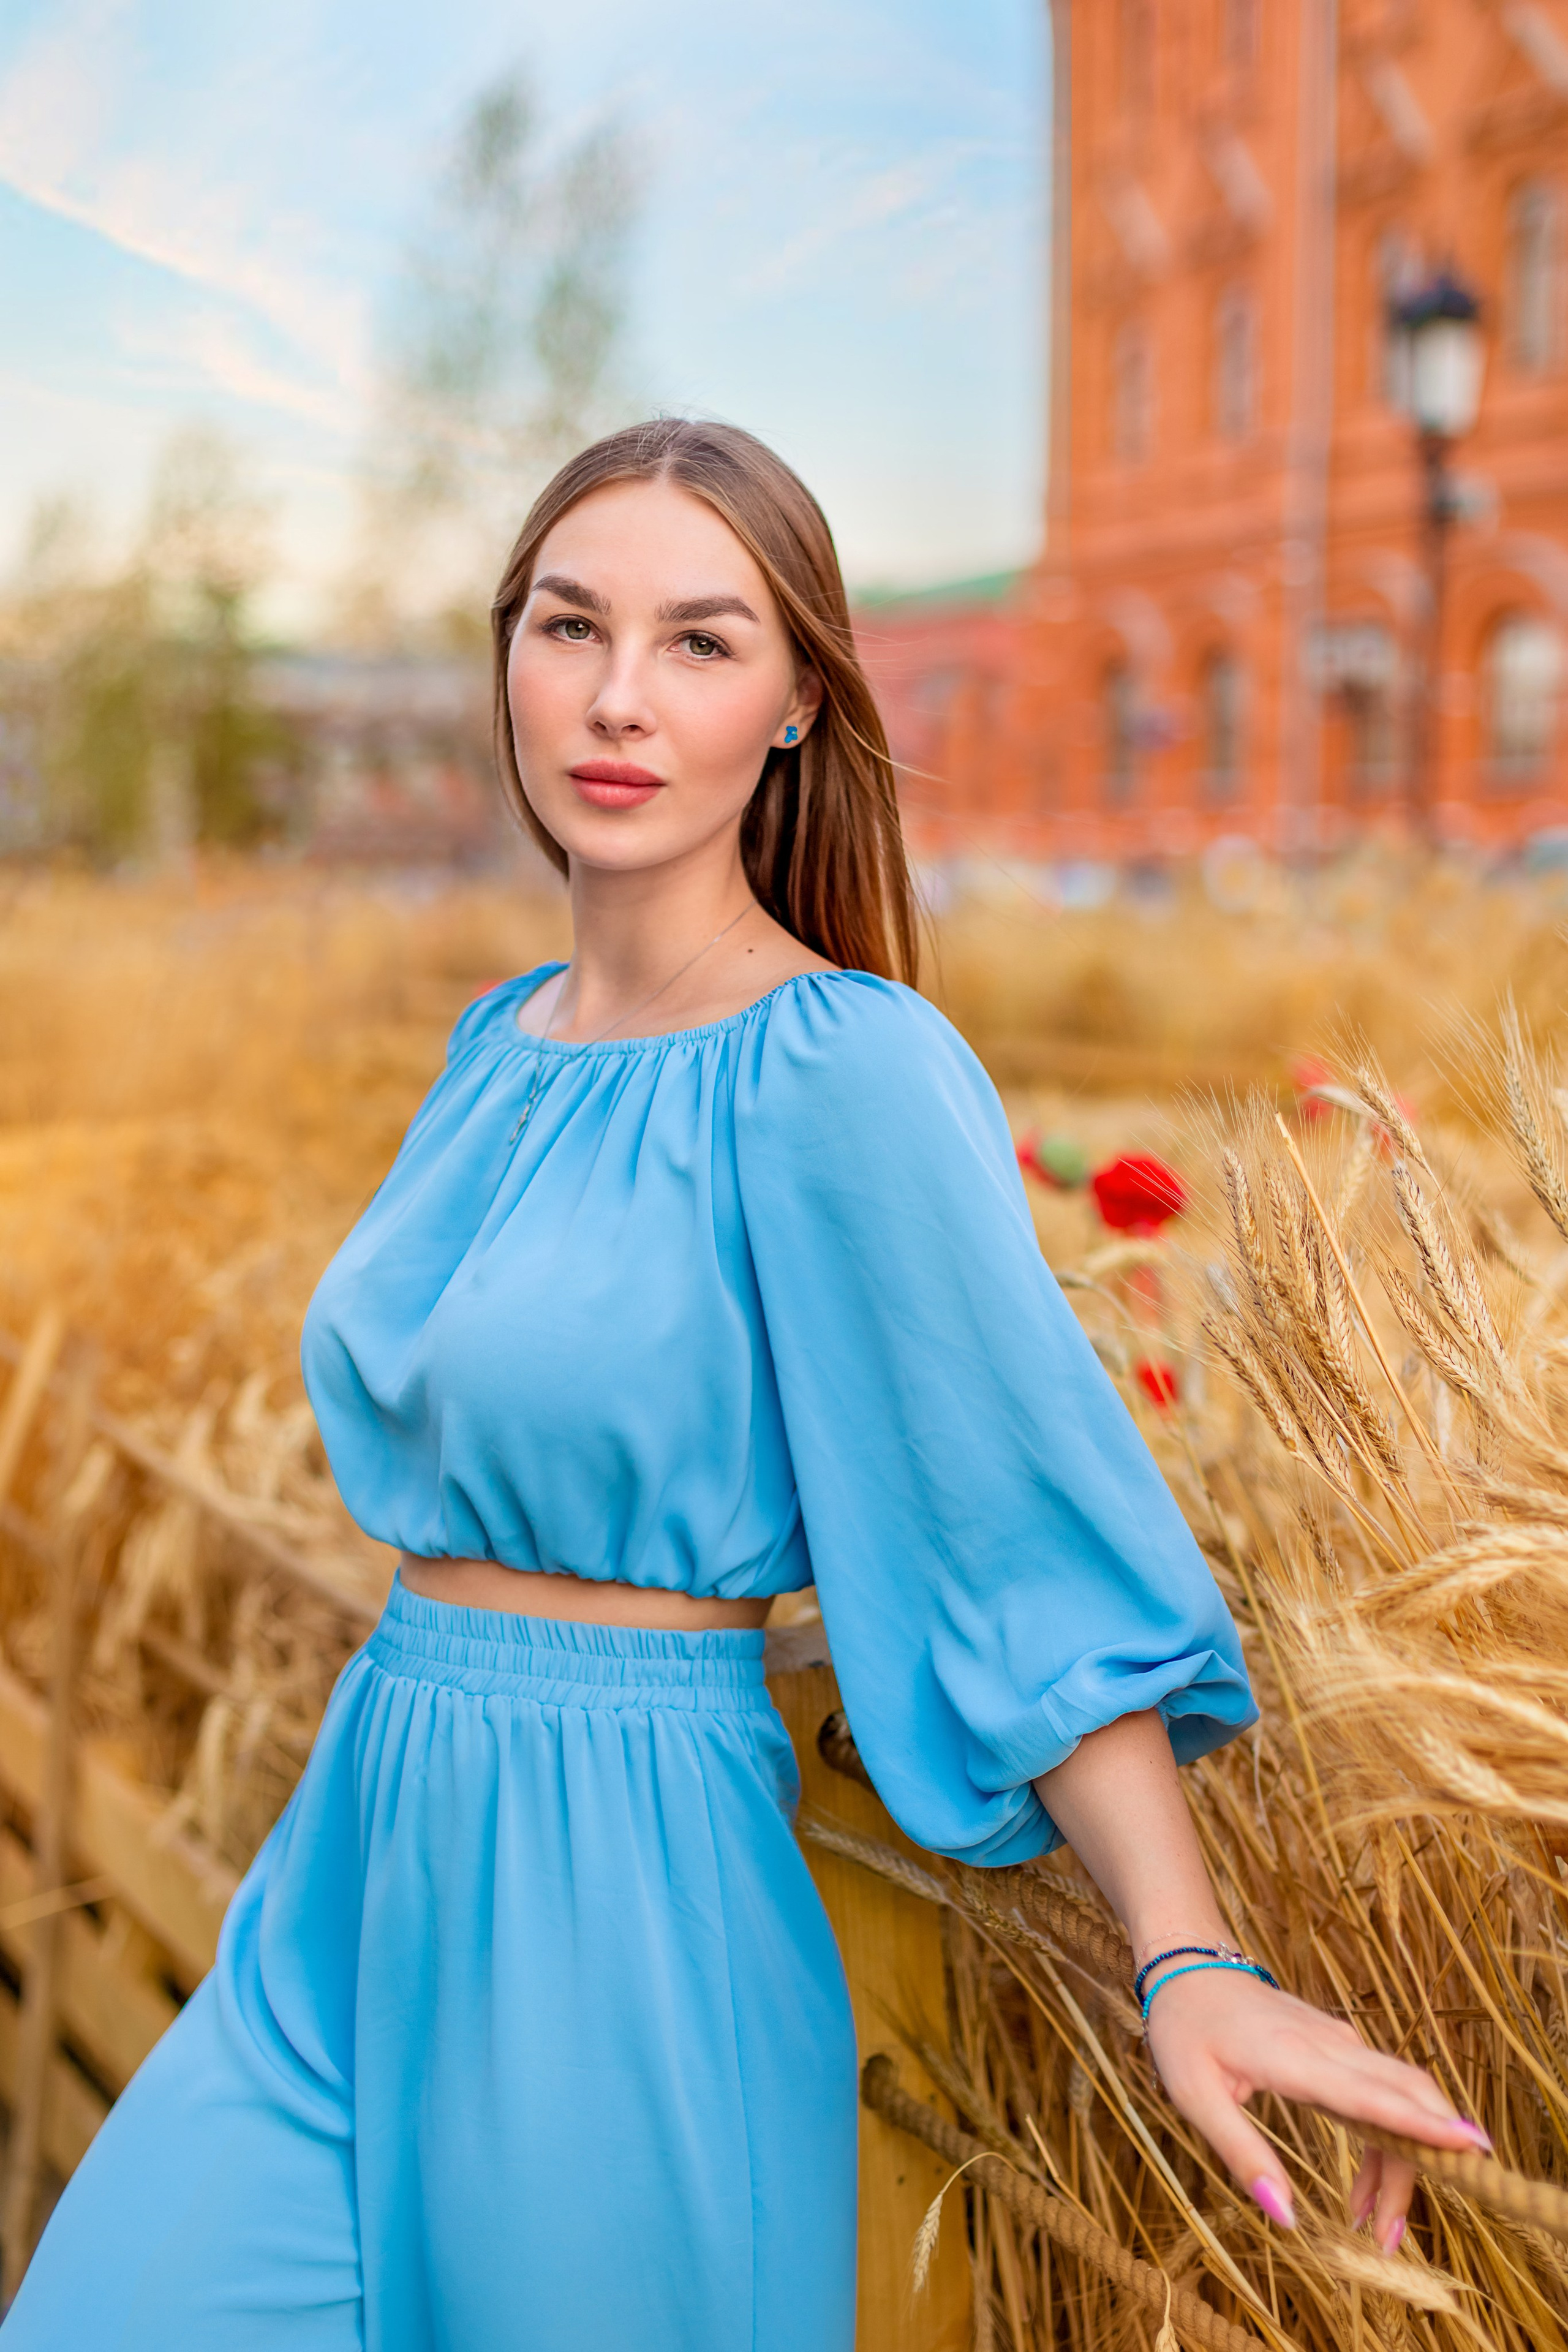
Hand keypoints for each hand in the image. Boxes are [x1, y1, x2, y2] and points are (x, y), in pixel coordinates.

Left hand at [1142, 1964, 1491, 2247]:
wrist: (1189, 1963)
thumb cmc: (1185, 2029)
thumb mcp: (1194, 2096)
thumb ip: (1241, 2153)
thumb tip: (1285, 2216)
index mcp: (1294, 2056)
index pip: (1372, 2093)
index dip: (1423, 2123)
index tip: (1471, 2146)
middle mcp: (1330, 2044)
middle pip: (1405, 2097)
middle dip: (1419, 2165)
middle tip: (1391, 2237)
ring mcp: (1339, 2041)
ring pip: (1401, 2094)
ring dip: (1404, 2158)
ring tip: (1374, 2224)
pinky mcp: (1339, 2046)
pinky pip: (1383, 2091)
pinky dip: (1390, 2137)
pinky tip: (1366, 2183)